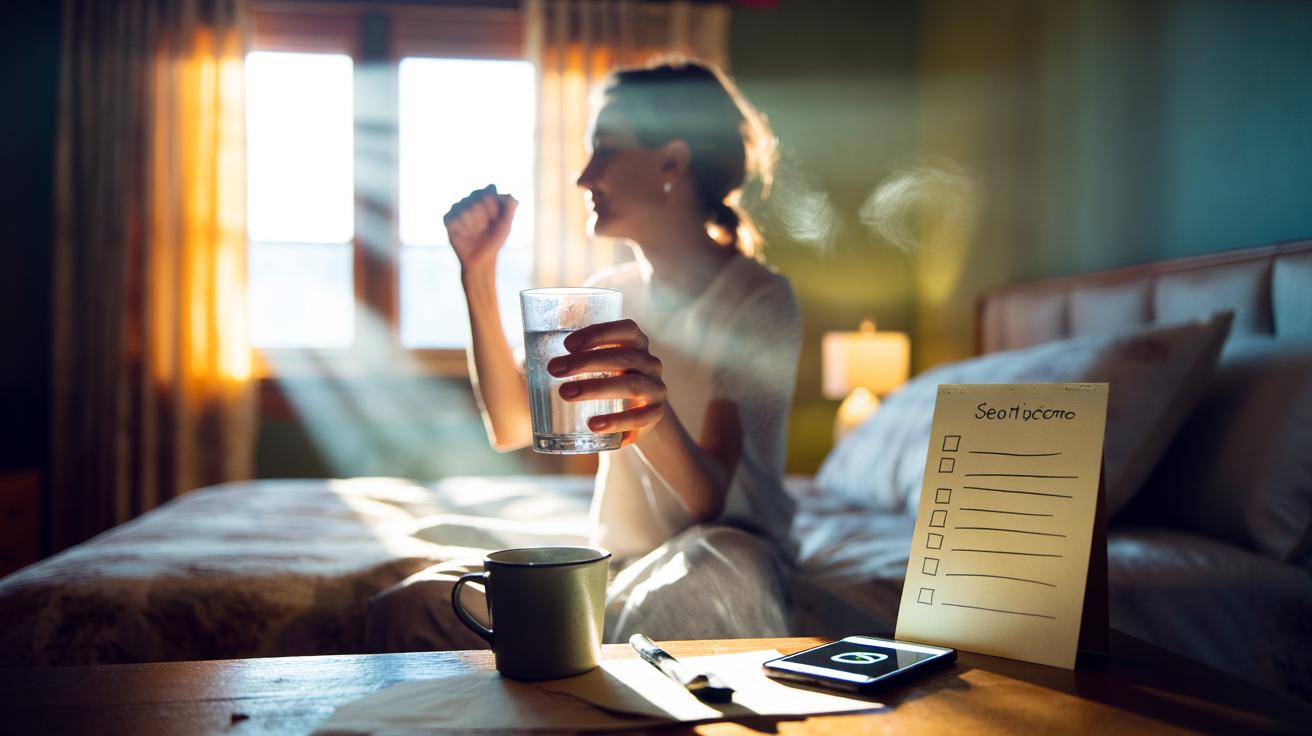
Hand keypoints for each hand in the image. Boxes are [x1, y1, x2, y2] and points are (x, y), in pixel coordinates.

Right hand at [443, 184, 517, 273]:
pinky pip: (455, 219)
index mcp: (485, 196)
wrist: (481, 259)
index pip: (490, 191)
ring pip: (467, 210)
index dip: (495, 209)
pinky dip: (463, 231)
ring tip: (475, 233)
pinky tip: (464, 235)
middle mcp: (470, 198)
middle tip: (484, 229)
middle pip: (479, 201)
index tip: (496, 220)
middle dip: (485, 219)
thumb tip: (512, 195)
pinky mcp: (448, 218)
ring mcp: (457, 207)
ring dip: (474, 226)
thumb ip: (510, 208)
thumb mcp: (506, 225)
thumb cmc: (494, 240)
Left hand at [546, 319, 666, 445]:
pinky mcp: (655, 416)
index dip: (598, 333)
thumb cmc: (606, 381)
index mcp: (636, 344)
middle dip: (585, 362)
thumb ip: (568, 357)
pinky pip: (639, 418)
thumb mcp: (594, 366)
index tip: (567, 344)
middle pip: (622, 358)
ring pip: (630, 385)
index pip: (626, 329)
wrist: (636, 416)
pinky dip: (615, 421)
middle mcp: (650, 363)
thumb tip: (521, 358)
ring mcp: (656, 389)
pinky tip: (592, 425)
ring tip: (564, 394)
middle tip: (554, 369)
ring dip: (595, 388)